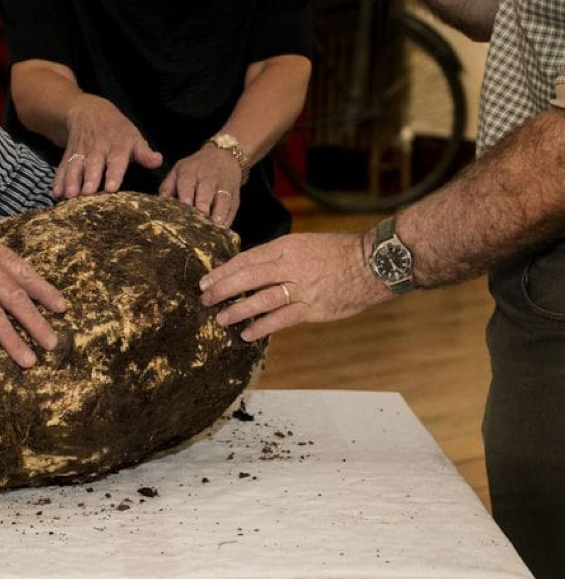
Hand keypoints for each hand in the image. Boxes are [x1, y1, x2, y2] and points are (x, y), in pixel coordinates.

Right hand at [55, 94, 161, 197]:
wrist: (90, 111)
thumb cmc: (117, 130)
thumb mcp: (134, 136)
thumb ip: (144, 152)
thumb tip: (158, 160)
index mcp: (117, 145)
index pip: (116, 161)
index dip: (114, 174)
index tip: (111, 188)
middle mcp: (97, 148)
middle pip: (93, 165)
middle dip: (89, 179)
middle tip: (87, 194)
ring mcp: (81, 151)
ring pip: (75, 167)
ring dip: (71, 181)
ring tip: (69, 196)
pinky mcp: (69, 154)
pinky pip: (63, 167)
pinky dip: (58, 180)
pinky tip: (56, 193)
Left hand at [159, 143, 241, 226]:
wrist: (223, 155)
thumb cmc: (195, 168)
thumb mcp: (178, 171)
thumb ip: (167, 188)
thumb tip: (159, 204)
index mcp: (189, 173)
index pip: (186, 186)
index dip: (186, 199)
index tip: (184, 213)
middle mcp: (207, 179)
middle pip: (205, 195)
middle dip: (202, 209)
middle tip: (198, 225)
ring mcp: (223, 186)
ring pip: (222, 200)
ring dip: (219, 214)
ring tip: (215, 227)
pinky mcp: (235, 194)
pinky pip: (232, 206)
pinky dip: (229, 218)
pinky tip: (224, 229)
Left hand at [198, 232, 393, 340]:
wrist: (373, 262)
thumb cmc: (338, 252)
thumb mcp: (304, 244)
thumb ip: (278, 256)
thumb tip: (250, 270)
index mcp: (286, 246)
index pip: (247, 258)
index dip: (224, 271)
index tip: (206, 280)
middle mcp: (290, 264)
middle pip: (248, 276)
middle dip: (223, 289)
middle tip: (205, 298)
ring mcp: (302, 287)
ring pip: (262, 298)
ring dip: (238, 309)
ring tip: (221, 318)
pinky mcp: (312, 307)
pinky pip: (282, 318)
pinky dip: (262, 326)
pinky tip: (247, 334)